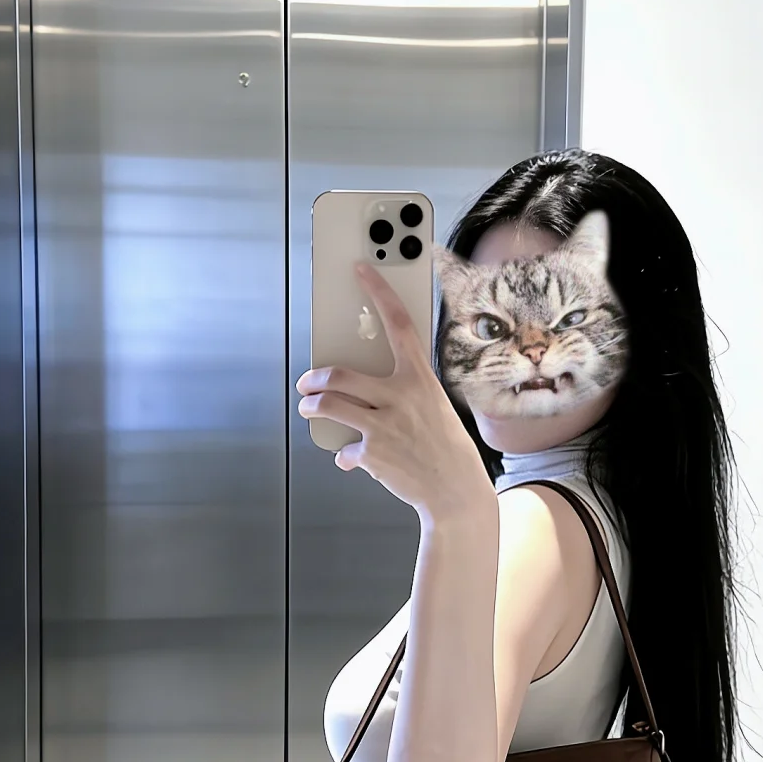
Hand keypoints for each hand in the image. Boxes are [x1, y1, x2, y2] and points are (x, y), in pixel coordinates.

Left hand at [296, 262, 491, 523]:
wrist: (455, 491)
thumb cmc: (446, 447)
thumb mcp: (432, 408)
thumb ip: (403, 393)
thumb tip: (366, 393)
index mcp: (420, 378)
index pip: (398, 323)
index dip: (378, 292)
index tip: (361, 270)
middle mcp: (401, 395)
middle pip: (339, 375)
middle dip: (315, 379)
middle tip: (307, 384)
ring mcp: (383, 424)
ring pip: (328, 405)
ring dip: (311, 407)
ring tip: (309, 408)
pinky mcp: (372, 453)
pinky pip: (345, 450)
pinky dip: (345, 455)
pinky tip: (350, 459)